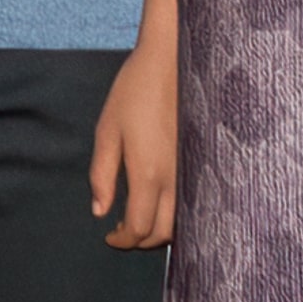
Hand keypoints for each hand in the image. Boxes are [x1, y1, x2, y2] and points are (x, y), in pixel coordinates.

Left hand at [90, 35, 176, 249]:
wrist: (173, 60)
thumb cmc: (135, 91)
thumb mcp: (107, 130)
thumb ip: (102, 174)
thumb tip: (100, 212)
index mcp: (149, 174)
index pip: (139, 228)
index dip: (122, 240)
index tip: (109, 236)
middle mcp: (176, 180)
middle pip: (163, 233)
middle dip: (141, 241)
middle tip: (123, 232)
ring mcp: (194, 172)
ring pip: (183, 222)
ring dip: (161, 230)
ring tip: (141, 217)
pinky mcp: (203, 162)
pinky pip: (194, 203)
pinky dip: (178, 214)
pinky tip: (162, 201)